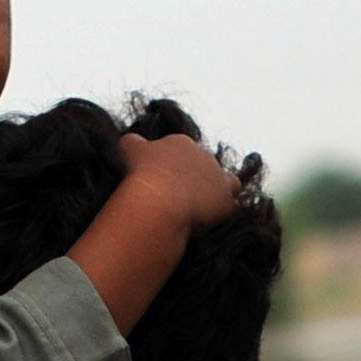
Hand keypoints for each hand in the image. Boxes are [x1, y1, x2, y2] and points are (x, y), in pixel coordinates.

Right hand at [117, 127, 240, 231]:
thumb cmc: (141, 174)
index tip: (165, 182)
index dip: (174, 167)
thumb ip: (132, 142)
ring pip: (228, 181)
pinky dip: (223, 210)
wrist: (158, 200)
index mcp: (181, 143)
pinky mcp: (225, 199)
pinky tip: (209, 218)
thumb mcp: (128, 149)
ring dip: (218, 191)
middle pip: (205, 167)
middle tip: (180, 197)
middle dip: (196, 179)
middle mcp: (204, 156)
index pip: (183, 152)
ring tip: (204, 206)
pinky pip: (231, 204)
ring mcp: (218, 177)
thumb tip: (132, 141)